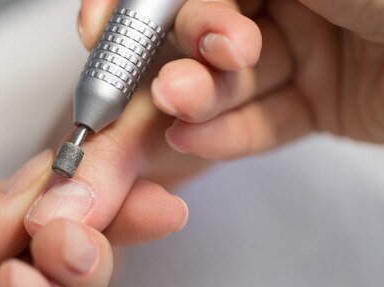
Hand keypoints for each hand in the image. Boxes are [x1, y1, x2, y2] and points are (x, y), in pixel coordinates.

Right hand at [79, 0, 383, 159]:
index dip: (135, 4)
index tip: (102, 28)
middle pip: (200, 29)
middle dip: (176, 54)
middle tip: (168, 79)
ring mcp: (304, 48)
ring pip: (227, 78)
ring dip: (195, 96)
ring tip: (181, 106)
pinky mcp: (320, 102)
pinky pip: (262, 120)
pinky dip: (227, 132)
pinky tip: (197, 137)